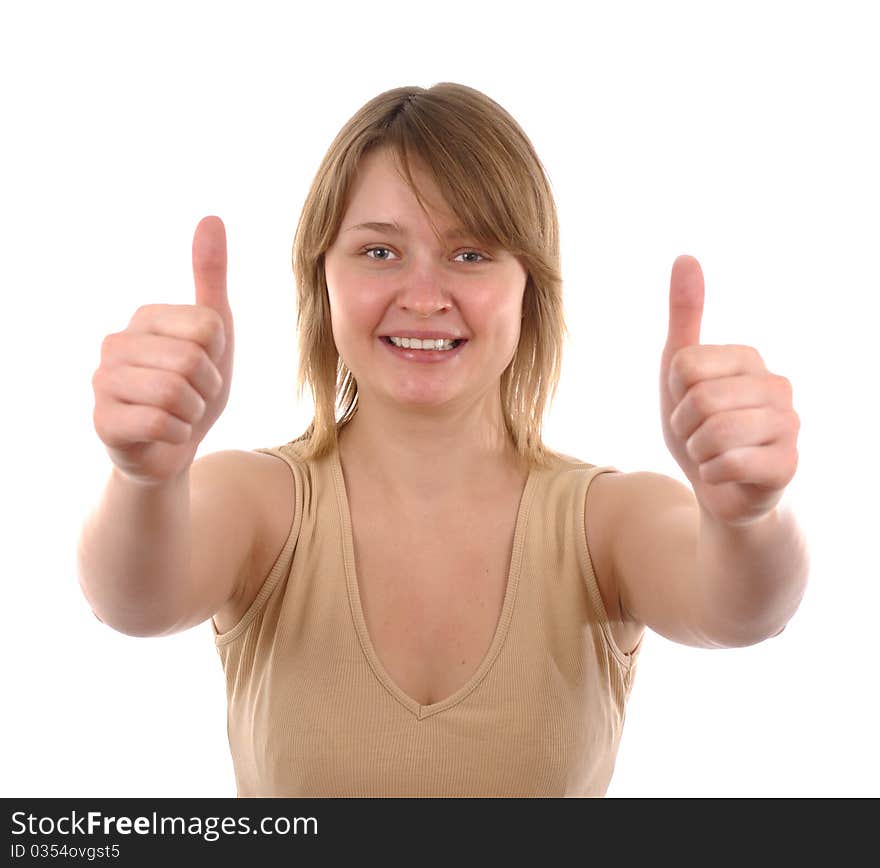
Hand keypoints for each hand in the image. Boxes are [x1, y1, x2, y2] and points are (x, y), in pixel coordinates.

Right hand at [91, 216, 234, 484]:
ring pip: (176, 392)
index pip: (208, 326)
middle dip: (208, 388)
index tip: (206, 366)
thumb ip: (211, 276)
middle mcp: (116, 343)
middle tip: (195, 397)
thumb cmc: (196, 388)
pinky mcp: (103, 422)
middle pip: (192, 360)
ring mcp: (103, 382)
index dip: (219, 356)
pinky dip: (179, 434)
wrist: (174, 448)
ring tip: (181, 413)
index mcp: (146, 317)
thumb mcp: (215, 333)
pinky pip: (161, 423)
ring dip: (194, 412)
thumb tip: (212, 218)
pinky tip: (167, 433)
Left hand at [659, 255, 799, 526]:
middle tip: (697, 435)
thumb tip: (685, 256)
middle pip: (699, 400)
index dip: (674, 394)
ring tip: (710, 453)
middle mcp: (777, 386)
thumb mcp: (679, 371)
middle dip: (683, 426)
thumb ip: (685, 315)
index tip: (687, 405)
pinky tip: (723, 474)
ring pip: (713, 433)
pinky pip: (728, 464)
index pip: (684, 366)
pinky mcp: (787, 465)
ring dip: (696, 451)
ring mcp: (789, 426)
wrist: (718, 489)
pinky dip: (711, 474)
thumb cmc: (697, 427)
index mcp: (748, 358)